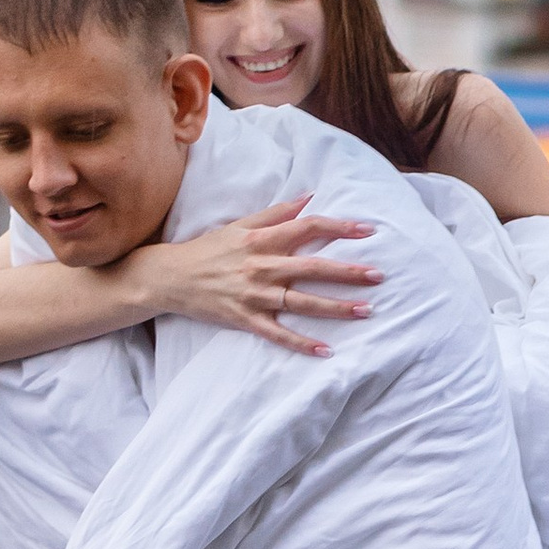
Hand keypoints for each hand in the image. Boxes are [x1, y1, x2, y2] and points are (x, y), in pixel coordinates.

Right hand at [147, 197, 381, 356]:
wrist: (170, 278)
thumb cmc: (208, 249)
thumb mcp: (240, 225)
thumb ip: (277, 213)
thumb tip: (309, 198)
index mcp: (261, 240)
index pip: (307, 228)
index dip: (339, 227)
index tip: (368, 230)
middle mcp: (261, 267)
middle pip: (312, 267)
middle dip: (347, 272)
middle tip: (378, 276)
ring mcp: (254, 296)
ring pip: (301, 302)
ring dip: (335, 308)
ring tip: (365, 310)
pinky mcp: (245, 319)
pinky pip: (277, 334)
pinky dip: (301, 344)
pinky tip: (326, 350)